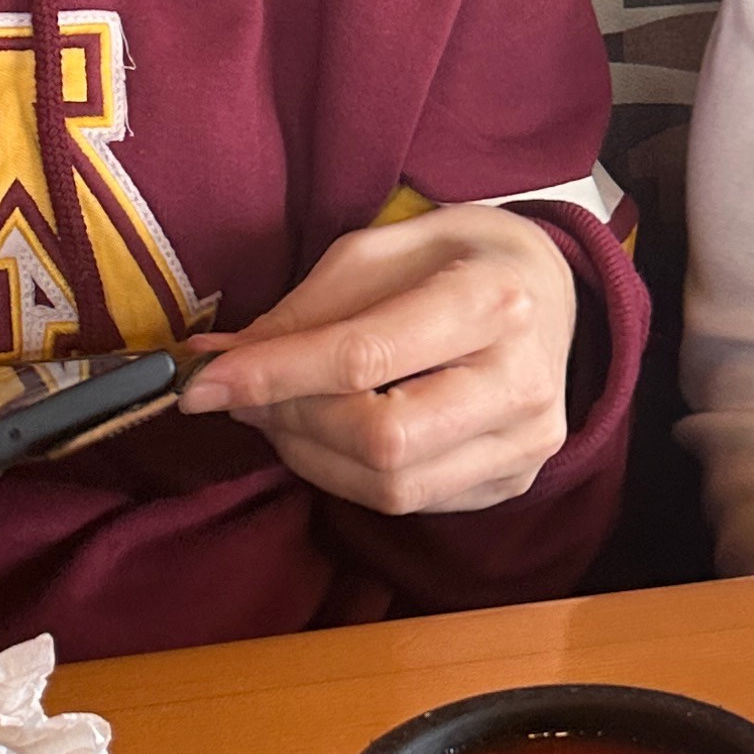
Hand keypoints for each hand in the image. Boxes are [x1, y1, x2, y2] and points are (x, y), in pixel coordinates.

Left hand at [178, 204, 580, 515]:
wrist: (550, 289)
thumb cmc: (457, 258)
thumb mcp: (379, 249)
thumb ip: (303, 310)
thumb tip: (215, 361)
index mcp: (494, 300)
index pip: (365, 357)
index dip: (273, 376)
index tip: (202, 383)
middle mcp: (522, 382)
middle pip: (381, 439)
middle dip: (291, 420)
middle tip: (245, 393)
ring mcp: (526, 444)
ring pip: (390, 488)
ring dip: (309, 454)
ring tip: (284, 410)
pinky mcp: (513, 482)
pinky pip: (408, 504)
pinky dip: (347, 473)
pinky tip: (333, 432)